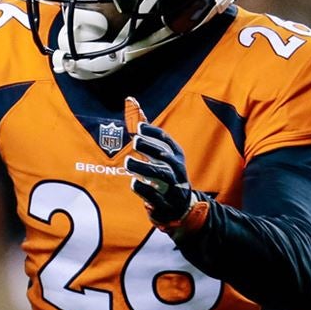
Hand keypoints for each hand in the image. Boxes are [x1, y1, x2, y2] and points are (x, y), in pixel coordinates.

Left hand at [122, 97, 208, 237]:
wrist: (181, 206)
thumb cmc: (165, 173)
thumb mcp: (160, 154)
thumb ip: (145, 133)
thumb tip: (132, 103)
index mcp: (175, 155)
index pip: (165, 140)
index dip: (152, 133)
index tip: (137, 127)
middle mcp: (176, 169)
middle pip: (165, 155)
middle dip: (150, 147)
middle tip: (135, 141)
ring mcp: (172, 186)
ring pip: (161, 175)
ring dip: (144, 167)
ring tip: (129, 161)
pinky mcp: (164, 203)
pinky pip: (154, 195)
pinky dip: (144, 188)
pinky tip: (134, 182)